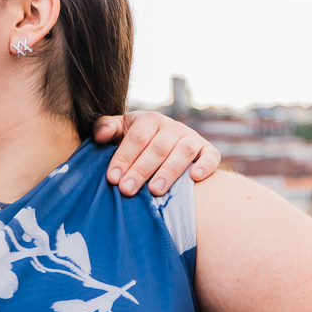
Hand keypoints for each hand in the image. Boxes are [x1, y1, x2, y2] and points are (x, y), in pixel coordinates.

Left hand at [93, 110, 220, 196]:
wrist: (165, 148)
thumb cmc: (137, 143)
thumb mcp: (120, 131)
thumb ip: (106, 128)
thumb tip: (100, 136)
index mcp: (150, 120)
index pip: (137, 137)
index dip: (124, 157)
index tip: (113, 178)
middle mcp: (173, 127)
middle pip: (158, 148)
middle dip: (141, 170)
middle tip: (127, 189)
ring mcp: (192, 138)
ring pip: (183, 152)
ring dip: (169, 171)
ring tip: (155, 191)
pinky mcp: (208, 151)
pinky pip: (211, 156)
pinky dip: (206, 166)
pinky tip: (195, 178)